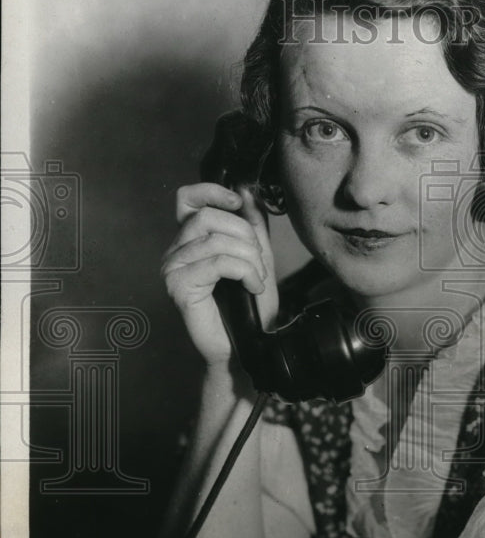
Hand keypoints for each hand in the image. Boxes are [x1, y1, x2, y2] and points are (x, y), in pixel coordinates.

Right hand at [161, 183, 278, 368]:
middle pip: (207, 217)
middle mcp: (175, 252)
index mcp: (189, 241)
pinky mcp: (179, 287)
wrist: (247, 346)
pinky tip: (253, 287)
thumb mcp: (258, 256)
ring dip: (248, 257)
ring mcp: (173, 270)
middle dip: (243, 234)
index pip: (186, 199)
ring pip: (216, 240)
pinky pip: (217, 263)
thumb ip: (252, 224)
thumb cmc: (249, 307)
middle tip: (258, 259)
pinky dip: (244, 271)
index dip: (212, 191)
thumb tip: (246, 190)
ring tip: (257, 277)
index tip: (238, 202)